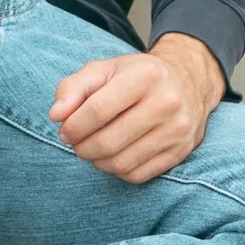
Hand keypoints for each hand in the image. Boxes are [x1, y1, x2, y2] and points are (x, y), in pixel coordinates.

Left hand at [48, 33, 224, 184]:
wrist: (189, 82)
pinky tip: (113, 157)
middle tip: (75, 144)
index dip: (73, 125)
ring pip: (122, 163)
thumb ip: (74, 87)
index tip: (64, 130)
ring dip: (97, 162)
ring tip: (91, 151)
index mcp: (145, 75)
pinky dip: (118, 171)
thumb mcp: (106, 69)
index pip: (98, 110)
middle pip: (109, 141)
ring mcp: (176, 130)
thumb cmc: (138, 75)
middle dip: (82, 148)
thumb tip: (56, 115)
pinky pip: (138, 175)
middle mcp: (166, 102)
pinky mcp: (180, 152)